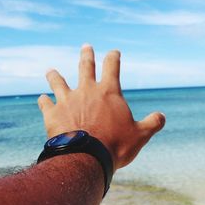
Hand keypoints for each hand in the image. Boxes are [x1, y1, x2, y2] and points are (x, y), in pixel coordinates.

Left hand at [38, 44, 165, 170]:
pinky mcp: (52, 114)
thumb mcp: (140, 135)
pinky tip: (42, 99)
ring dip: (55, 75)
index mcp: (109, 92)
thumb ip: (152, 124)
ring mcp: (67, 100)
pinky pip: (46, 104)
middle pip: (85, 66)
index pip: (112, 67)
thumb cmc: (115, 146)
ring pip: (59, 82)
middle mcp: (86, 91)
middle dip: (87, 55)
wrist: (85, 158)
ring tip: (50, 71)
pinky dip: (44, 101)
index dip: (114, 57)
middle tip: (86, 47)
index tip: (114, 52)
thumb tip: (162, 116)